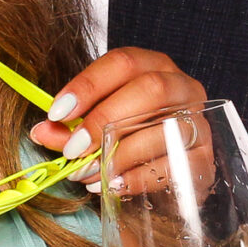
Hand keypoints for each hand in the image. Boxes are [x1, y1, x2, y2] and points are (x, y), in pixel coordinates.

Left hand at [27, 47, 206, 183]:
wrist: (169, 172)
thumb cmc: (131, 139)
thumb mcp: (97, 127)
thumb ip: (70, 128)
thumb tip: (42, 131)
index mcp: (154, 67)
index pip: (123, 62)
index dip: (88, 85)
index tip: (56, 114)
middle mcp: (183, 87)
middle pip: (149, 89)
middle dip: (104, 120)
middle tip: (72, 149)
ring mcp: (199, 122)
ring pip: (163, 128)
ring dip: (117, 154)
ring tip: (86, 173)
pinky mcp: (205, 158)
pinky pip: (175, 166)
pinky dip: (138, 178)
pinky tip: (112, 184)